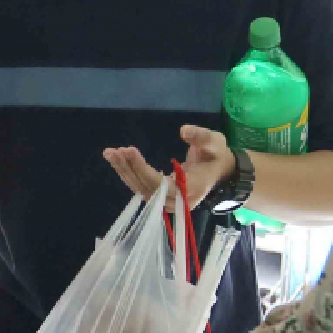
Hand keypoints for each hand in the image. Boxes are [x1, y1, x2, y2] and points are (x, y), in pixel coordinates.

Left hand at [103, 125, 234, 206]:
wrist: (221, 172)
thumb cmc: (217, 156)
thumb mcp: (216, 142)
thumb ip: (202, 137)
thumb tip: (184, 131)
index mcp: (192, 189)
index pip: (160, 184)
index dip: (142, 169)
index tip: (129, 150)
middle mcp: (178, 200)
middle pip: (147, 188)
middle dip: (129, 169)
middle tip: (114, 151)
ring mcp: (169, 202)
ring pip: (142, 189)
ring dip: (125, 172)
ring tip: (110, 153)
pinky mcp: (162, 198)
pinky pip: (143, 187)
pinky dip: (129, 174)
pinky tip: (118, 160)